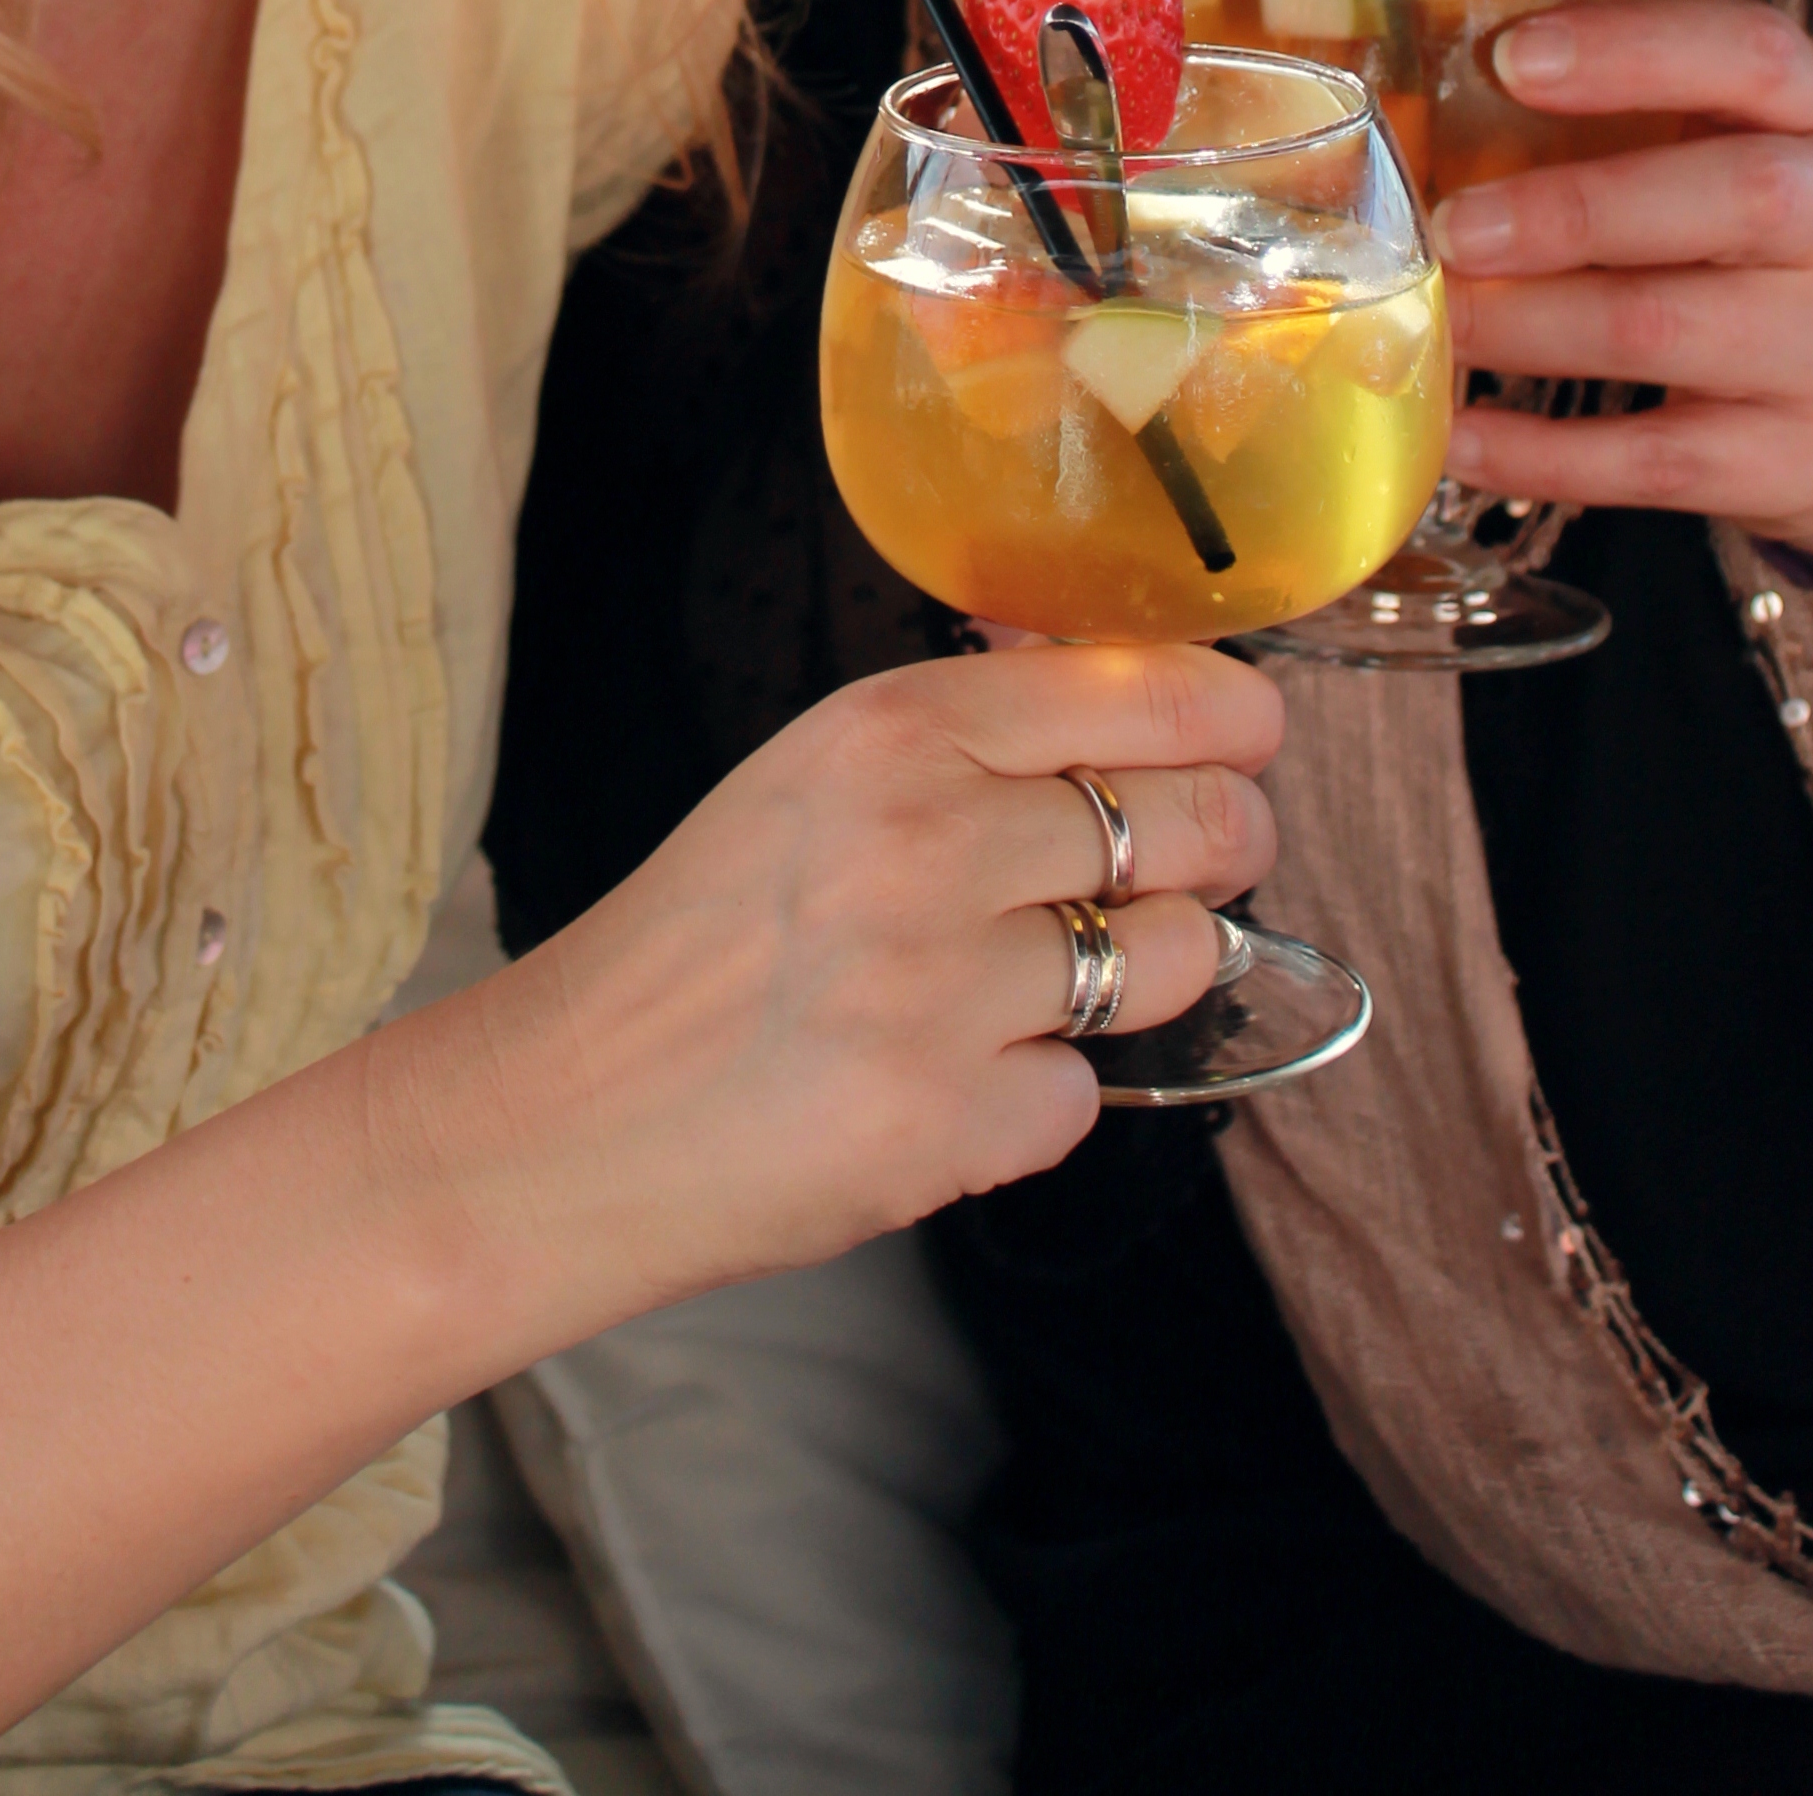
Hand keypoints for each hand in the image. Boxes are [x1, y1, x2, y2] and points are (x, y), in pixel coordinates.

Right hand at [407, 640, 1281, 1322]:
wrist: (564, 1114)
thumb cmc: (699, 943)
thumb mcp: (813, 778)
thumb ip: (964, 736)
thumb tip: (1138, 686)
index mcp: (891, 731)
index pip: (1147, 692)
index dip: (1232, 719)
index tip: (1248, 740)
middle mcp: (928, 842)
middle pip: (1199, 820)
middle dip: (1225, 843)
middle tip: (1198, 862)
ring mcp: (944, 992)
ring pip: (1179, 959)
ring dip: (1153, 972)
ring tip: (1062, 978)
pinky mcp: (951, 1127)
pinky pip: (1087, 1096)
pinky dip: (1042, 1097)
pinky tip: (955, 1081)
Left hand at [1434, 0, 1812, 552]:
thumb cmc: (1738, 239)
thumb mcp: (1712, 152)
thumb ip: (1601, 116)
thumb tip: (1405, 103)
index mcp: (1811, 117)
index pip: (1754, 54)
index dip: (1635, 48)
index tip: (1510, 57)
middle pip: (1741, 197)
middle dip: (1576, 210)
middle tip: (1453, 228)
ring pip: (1669, 331)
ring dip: (1528, 326)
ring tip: (1436, 321)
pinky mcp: (1805, 461)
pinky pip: (1654, 462)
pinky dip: (1541, 452)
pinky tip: (1461, 436)